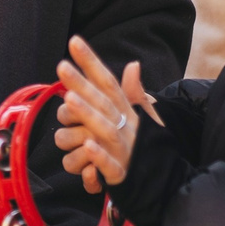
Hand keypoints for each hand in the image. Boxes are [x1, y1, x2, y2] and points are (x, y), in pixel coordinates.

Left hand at [52, 36, 146, 193]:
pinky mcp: (121, 173)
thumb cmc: (142, 148)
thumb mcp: (140, 119)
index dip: (92, 62)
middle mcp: (126, 126)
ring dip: (89, 114)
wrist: (163, 184)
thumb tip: (133, 64)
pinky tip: (88, 145)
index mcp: (126, 112)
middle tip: (61, 66)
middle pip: (103, 101)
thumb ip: (132, 93)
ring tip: (69, 100)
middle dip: (83, 83)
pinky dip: (99, 157)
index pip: (108, 82)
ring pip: (104, 129)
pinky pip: (109, 165)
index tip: (74, 41)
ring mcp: (124, 149)